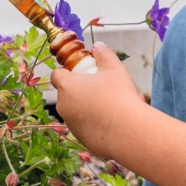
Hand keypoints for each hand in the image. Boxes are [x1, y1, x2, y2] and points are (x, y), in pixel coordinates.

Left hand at [51, 43, 146, 158]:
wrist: (128, 132)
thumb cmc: (119, 96)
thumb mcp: (114, 68)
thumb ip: (103, 54)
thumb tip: (97, 46)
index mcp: (67, 86)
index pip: (57, 75)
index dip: (68, 71)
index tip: (83, 72)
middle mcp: (64, 106)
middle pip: (69, 94)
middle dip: (84, 90)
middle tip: (104, 89)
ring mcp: (71, 125)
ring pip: (79, 111)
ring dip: (92, 107)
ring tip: (117, 106)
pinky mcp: (82, 139)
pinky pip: (88, 127)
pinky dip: (98, 124)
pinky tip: (116, 122)